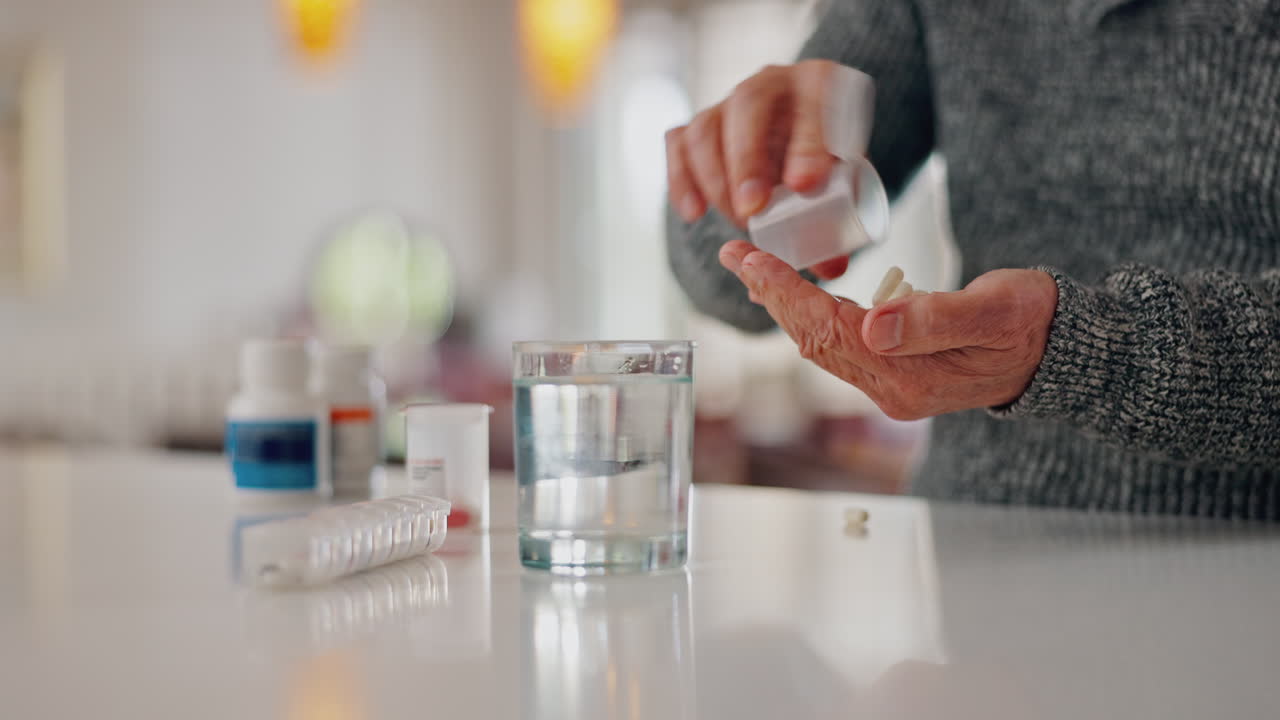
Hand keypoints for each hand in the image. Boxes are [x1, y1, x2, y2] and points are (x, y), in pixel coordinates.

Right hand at [666, 60, 849, 279]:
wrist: (801, 142)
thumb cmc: (825, 160)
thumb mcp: (844, 179)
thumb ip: (838, 219)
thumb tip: (831, 266)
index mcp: (820, 84)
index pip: (812, 103)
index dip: (806, 144)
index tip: (804, 187)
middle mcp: (770, 82)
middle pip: (748, 103)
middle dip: (746, 159)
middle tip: (753, 209)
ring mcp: (728, 102)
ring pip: (706, 126)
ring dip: (715, 178)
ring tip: (737, 220)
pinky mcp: (700, 125)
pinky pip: (678, 143)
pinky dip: (681, 179)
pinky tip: (694, 212)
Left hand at [718, 240, 1058, 418]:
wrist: (1059, 353)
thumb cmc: (1033, 324)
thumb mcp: (996, 311)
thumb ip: (936, 319)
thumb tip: (875, 325)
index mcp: (910, 378)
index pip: (830, 331)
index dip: (787, 293)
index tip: (751, 260)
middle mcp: (892, 390)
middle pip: (815, 340)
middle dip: (772, 295)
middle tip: (735, 254)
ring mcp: (892, 386)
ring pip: (822, 343)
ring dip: (785, 305)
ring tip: (753, 269)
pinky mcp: (896, 372)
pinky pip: (840, 343)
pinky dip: (812, 313)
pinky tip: (795, 292)